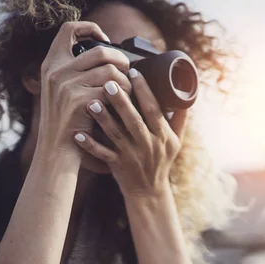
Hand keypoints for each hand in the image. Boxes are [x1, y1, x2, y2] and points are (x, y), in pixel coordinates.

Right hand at [35, 21, 131, 159]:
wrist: (56, 151)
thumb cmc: (66, 122)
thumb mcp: (59, 91)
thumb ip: (73, 71)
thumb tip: (103, 50)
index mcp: (51, 64)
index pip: (68, 29)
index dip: (90, 28)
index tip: (105, 40)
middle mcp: (56, 71)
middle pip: (99, 50)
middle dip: (120, 60)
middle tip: (127, 71)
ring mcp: (66, 85)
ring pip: (110, 69)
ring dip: (125, 80)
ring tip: (127, 91)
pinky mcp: (79, 100)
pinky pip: (112, 88)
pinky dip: (124, 95)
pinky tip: (124, 104)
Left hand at [73, 68, 187, 197]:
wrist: (149, 192)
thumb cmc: (162, 161)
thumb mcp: (176, 141)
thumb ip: (179, 118)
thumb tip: (186, 94)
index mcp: (163, 135)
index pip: (154, 109)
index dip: (144, 90)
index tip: (134, 72)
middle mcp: (148, 144)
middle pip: (134, 120)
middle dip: (122, 101)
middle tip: (109, 82)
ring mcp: (132, 156)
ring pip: (116, 135)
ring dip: (103, 119)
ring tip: (91, 102)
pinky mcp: (117, 165)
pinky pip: (102, 154)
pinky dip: (90, 145)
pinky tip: (78, 134)